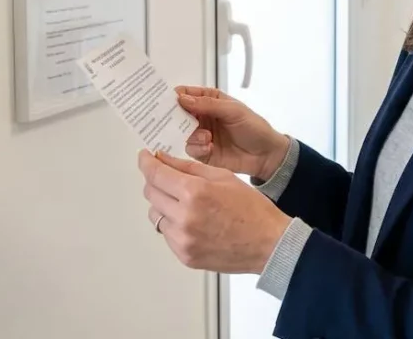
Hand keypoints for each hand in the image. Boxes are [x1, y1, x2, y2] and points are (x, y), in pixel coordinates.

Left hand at [139, 149, 290, 273]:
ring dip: (163, 205)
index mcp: (195, 192)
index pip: (155, 174)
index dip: (146, 162)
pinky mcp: (184, 256)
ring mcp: (183, 239)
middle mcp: (185, 216)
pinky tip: (193, 222)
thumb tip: (163, 159)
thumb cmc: (252, 210)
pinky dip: (173, 225)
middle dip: (155, 182)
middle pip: (150, 193)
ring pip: (155, 215)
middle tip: (166, 178)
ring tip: (185, 204)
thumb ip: (188, 167)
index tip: (144, 158)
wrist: (268, 244)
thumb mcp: (223, 176)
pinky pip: (167, 234)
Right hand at [176, 86, 288, 181]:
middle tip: (174, 121)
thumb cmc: (254, 128)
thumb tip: (184, 99)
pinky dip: (197, 148)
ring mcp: (200, 135)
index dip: (173, 96)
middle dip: (174, 118)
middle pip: (177, 114)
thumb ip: (208, 104)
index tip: (164, 100)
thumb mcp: (234, 110)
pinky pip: (190, 149)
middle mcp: (201, 117)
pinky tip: (210, 147)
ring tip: (208, 137)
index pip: (185, 94)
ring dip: (192, 135)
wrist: (265, 155)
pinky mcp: (202, 152)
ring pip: (181, 133)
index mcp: (209, 100)